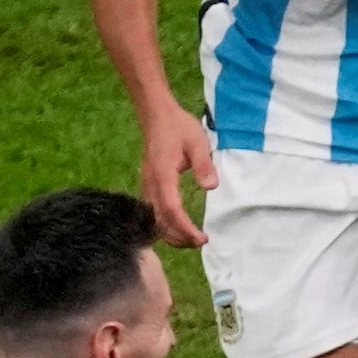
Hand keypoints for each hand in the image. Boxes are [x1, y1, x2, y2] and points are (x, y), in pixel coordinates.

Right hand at [138, 105, 218, 249]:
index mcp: (162, 175)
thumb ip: (204, 165)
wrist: (157, 115)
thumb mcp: (197, 142)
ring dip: (170, 233)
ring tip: (192, 239)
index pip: (171, 209)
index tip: (202, 238)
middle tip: (200, 242)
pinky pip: (151, 211)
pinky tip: (178, 228)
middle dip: (178, 236)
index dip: (185, 228)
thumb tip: (211, 186)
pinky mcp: (148, 184)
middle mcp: (151, 183)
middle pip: (158, 220)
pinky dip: (163, 224)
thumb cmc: (179, 127)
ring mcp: (147, 184)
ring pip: (153, 218)